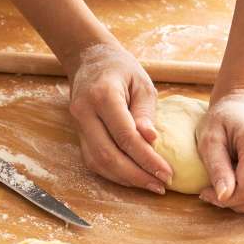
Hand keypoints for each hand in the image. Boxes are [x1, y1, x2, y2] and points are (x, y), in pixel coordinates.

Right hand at [67, 44, 172, 193]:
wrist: (90, 59)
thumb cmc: (121, 69)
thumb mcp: (142, 83)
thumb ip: (146, 112)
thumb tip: (151, 140)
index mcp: (103, 96)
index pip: (125, 136)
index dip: (147, 158)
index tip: (167, 172)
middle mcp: (84, 112)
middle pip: (108, 155)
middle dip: (136, 175)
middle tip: (161, 185)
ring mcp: (77, 125)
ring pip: (98, 162)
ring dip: (125, 178)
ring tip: (151, 184)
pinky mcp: (78, 134)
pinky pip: (93, 161)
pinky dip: (114, 173)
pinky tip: (134, 177)